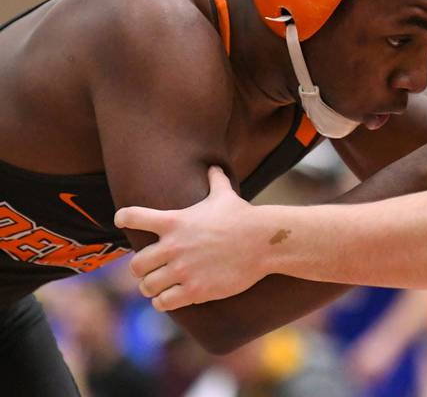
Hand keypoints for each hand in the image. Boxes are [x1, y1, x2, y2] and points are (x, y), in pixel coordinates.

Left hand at [114, 167, 264, 310]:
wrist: (263, 241)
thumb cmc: (243, 216)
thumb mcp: (225, 195)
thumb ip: (215, 180)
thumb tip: (215, 166)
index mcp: (174, 222)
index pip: (133, 217)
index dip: (124, 218)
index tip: (122, 220)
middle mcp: (173, 247)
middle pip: (136, 265)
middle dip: (142, 270)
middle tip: (150, 270)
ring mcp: (183, 270)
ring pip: (147, 287)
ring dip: (152, 288)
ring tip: (159, 287)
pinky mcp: (195, 290)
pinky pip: (164, 302)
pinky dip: (164, 302)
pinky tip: (170, 298)